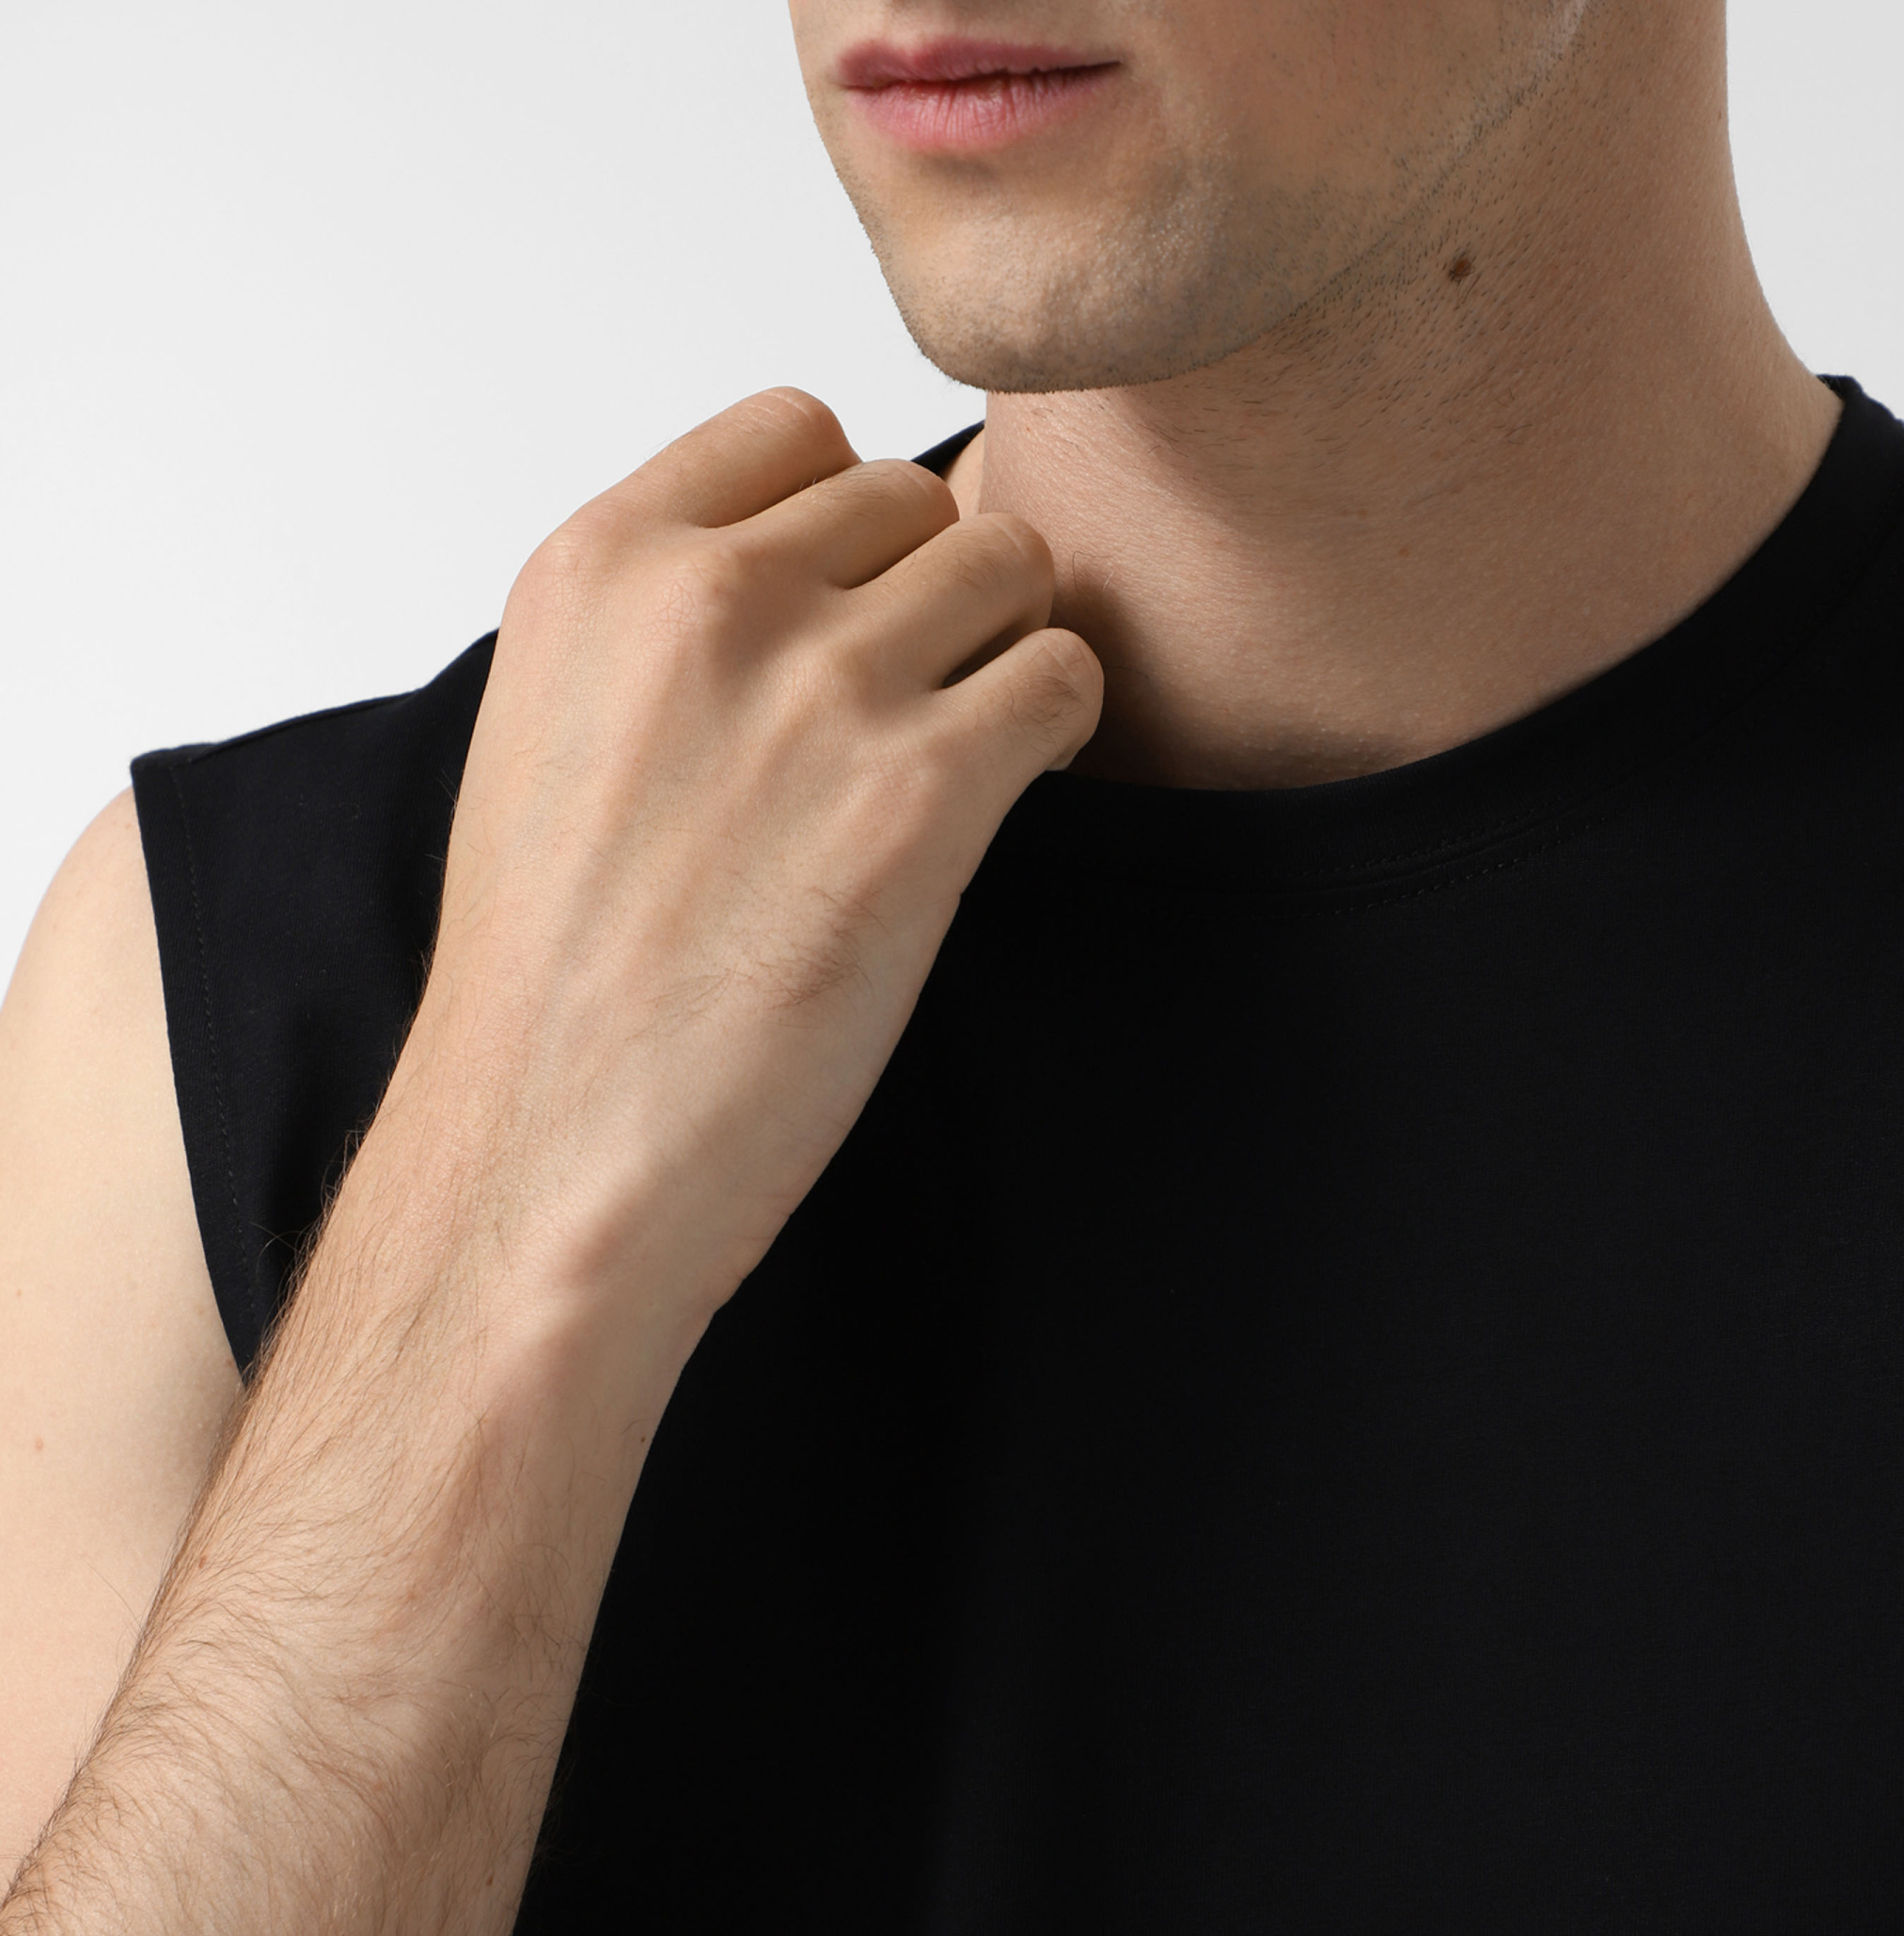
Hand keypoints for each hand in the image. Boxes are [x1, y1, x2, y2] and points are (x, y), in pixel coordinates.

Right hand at [396, 387, 1100, 1348]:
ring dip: (1007, 651)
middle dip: (933, 593)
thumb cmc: (555, 987)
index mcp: (599, 567)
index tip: (848, 614)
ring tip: (959, 757)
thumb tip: (805, 571)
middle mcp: (705, 596)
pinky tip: (997, 802)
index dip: (848, 520)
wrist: (554, 1154)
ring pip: (1009, 566)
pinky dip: (1057, 731)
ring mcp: (818, 687)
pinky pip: (1065, 676)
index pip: (795, 428)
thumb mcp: (553, 739)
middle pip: (914, 495)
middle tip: (911, 712)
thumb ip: (660, 630)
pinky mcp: (921, 793)